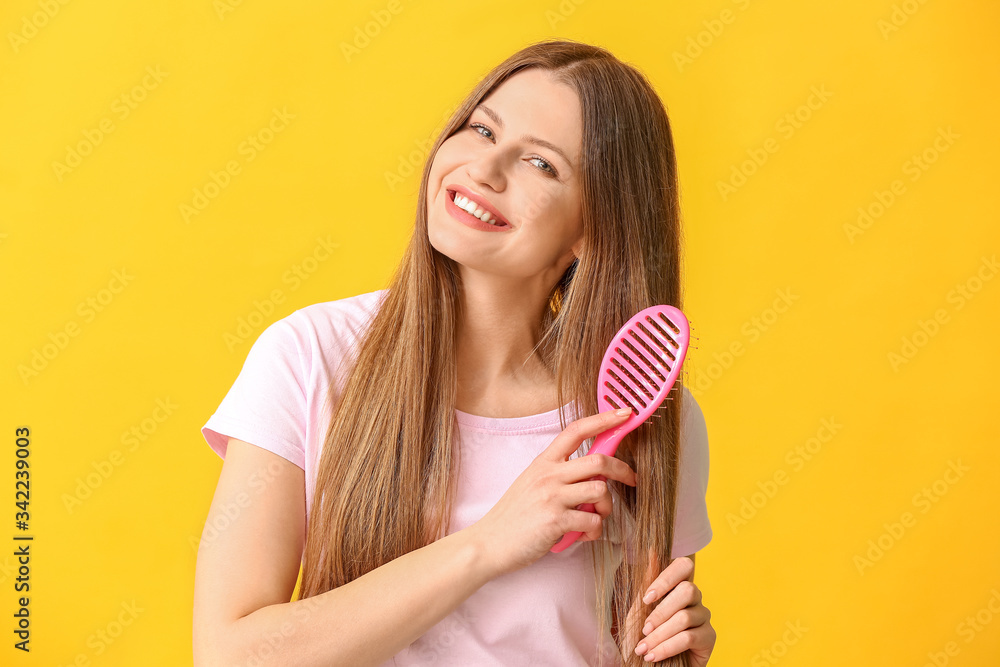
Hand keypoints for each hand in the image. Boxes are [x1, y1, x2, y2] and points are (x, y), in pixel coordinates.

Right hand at [470, 408, 637, 576]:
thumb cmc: (514, 516)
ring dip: (607, 508)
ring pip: (600, 491)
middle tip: (631, 480)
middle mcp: (548, 475)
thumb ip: (560, 474)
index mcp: (543, 462)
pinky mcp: (555, 521)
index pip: (576, 430)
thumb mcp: (532, 483)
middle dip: (623, 470)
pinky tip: (583, 535)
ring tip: (595, 518)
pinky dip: (595, 531)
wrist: (489, 543)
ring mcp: (551, 497)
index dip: (603, 419)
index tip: (624, 413)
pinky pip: (593, 521)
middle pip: (598, 460)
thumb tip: (595, 474)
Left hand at [631, 554, 714, 664]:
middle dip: (661, 612)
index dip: (667, 578)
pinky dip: (667, 647)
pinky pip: (690, 637)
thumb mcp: (638, 610)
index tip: (647, 598)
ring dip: (660, 635)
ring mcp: (704, 617)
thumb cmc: (643, 638)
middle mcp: (695, 598)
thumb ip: (647, 582)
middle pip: (688, 590)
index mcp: (677, 586)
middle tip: (644, 629)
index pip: (684, 566)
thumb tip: (652, 550)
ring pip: (685, 617)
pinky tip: (653, 656)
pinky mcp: (709, 638)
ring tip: (644, 648)